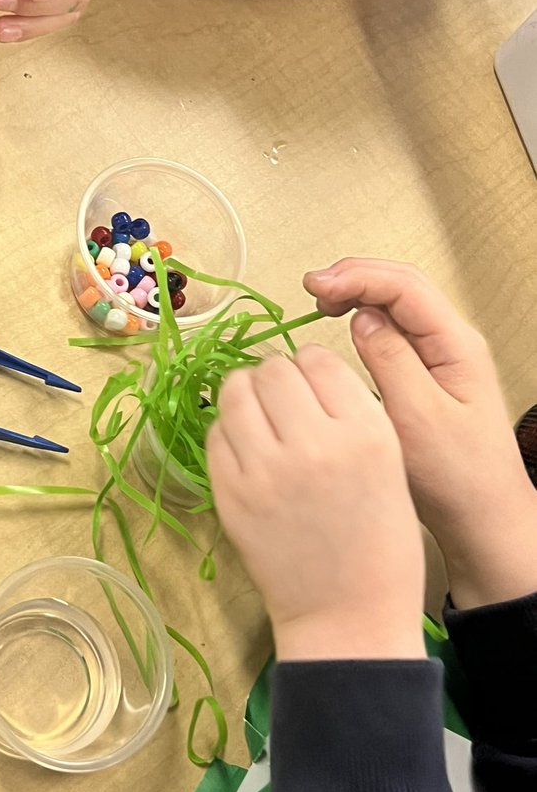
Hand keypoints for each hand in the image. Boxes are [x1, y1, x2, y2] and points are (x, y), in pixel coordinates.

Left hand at [207, 347, 425, 660]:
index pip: (318, 360)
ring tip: (262, 420)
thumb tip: (303, 369)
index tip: (314, 388)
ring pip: (235, 392)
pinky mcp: (229, 494)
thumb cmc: (379, 542)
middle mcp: (314, 444)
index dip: (313, 370)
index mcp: (365, 434)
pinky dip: (229, 432)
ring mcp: (264, 470)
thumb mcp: (391, 464)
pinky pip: (216, 433)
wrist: (347, 615)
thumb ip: (351, 412)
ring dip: (247, 397)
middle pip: (272, 370)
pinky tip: (249, 451)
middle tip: (284, 405)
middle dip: (277, 379)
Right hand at [304, 258, 536, 609]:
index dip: (357, 278)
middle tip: (311, 286)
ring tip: (321, 300)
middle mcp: (451, 342)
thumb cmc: (457, 475)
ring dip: (357, 293)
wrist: (481, 514)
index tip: (316, 287)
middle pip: (401, 285)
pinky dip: (362, 317)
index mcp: (456, 345)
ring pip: (396, 304)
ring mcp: (439, 356)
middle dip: (353, 277)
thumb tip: (362, 318)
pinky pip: (393, 329)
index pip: (405, 286)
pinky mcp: (424, 372)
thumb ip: (391, 361)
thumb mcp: (418, 418)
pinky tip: (340, 325)